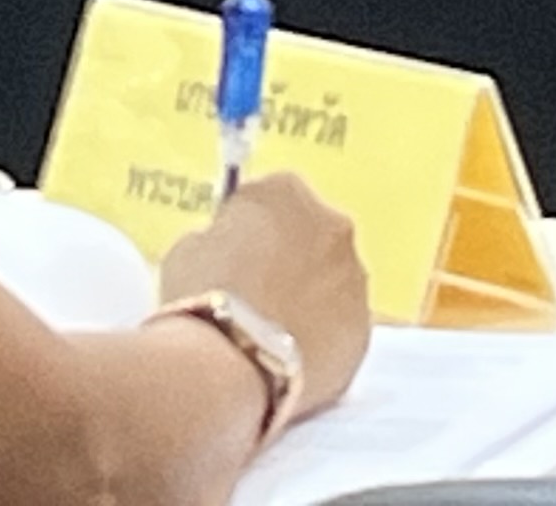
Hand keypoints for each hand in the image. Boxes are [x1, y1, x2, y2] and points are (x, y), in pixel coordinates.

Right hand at [156, 174, 371, 421]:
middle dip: (289, 259)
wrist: (228, 365)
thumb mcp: (190, 246)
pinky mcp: (365, 330)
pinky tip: (289, 357)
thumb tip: (232, 249)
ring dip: (309, 298)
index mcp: (286, 191)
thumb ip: (221, 236)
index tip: (234, 256)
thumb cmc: (199, 294)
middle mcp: (333, 225)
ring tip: (271, 333)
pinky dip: (322, 337)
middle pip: (311, 236)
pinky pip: (341, 327)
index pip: (271, 198)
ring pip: (331, 282)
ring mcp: (355, 279)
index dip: (249, 229)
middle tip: (255, 295)